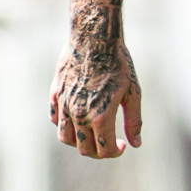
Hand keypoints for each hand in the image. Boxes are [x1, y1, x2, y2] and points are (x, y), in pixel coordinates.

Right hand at [49, 42, 143, 157]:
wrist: (95, 38)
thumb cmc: (119, 64)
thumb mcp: (133, 93)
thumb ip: (134, 121)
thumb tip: (135, 144)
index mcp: (100, 116)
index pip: (104, 150)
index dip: (115, 152)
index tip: (122, 146)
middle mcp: (79, 114)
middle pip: (84, 148)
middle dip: (99, 152)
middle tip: (110, 143)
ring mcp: (64, 104)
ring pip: (65, 138)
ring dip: (80, 142)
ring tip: (94, 134)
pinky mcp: (55, 94)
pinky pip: (55, 119)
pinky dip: (66, 125)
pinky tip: (79, 119)